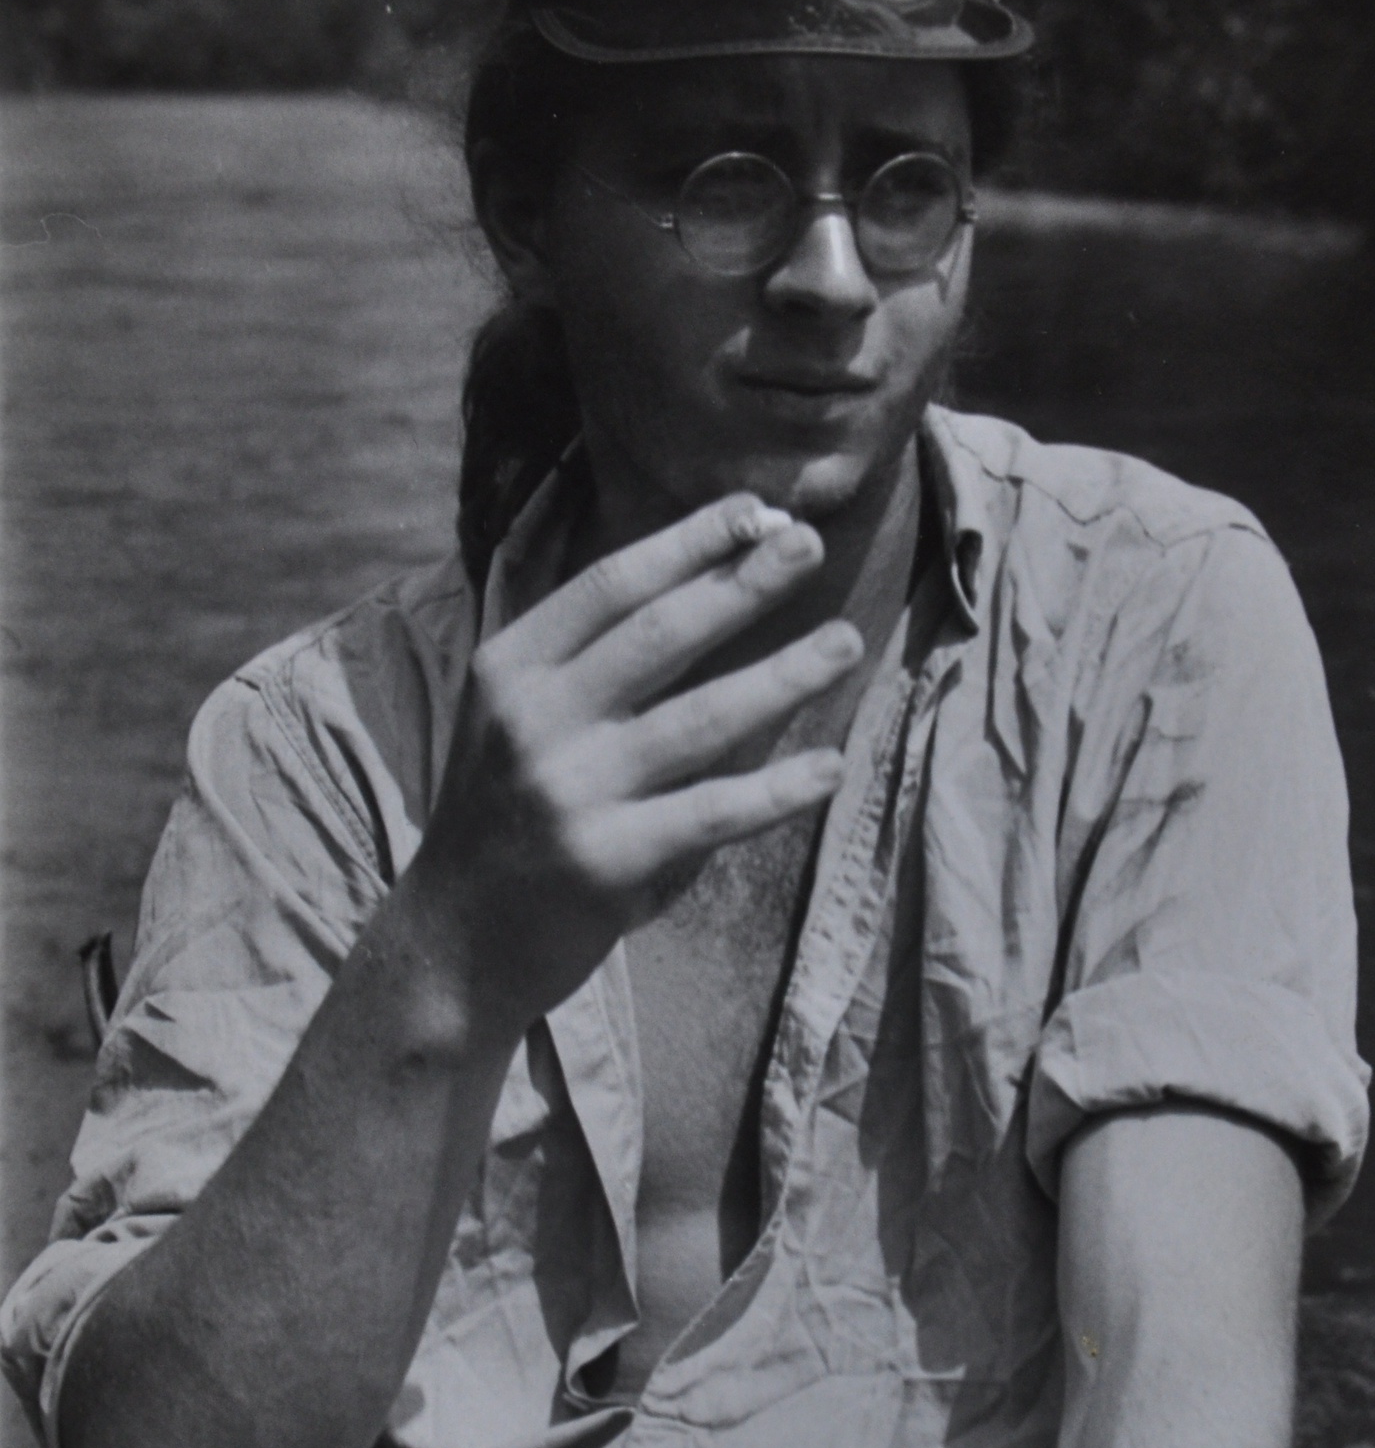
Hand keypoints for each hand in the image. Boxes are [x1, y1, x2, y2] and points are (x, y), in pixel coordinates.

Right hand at [410, 493, 860, 1032]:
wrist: (457, 938)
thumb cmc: (508, 810)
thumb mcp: (514, 712)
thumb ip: (584, 651)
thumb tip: (681, 563)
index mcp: (510, 667)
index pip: (610, 585)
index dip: (687, 542)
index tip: (755, 509)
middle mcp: (534, 719)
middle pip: (659, 634)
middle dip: (742, 584)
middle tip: (810, 545)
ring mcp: (570, 791)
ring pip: (700, 718)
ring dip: (783, 676)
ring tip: (845, 642)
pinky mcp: (606, 861)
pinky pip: (712, 813)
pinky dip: (777, 789)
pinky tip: (828, 767)